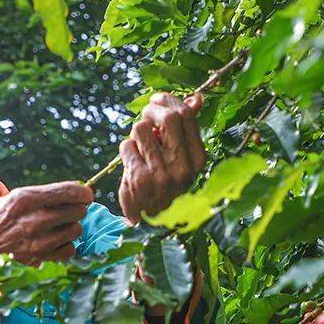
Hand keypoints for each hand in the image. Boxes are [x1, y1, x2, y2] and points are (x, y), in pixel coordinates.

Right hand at [0, 181, 92, 271]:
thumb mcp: (17, 198)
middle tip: (65, 212)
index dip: (84, 193)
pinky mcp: (41, 259)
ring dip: (70, 227)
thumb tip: (80, 193)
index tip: (86, 195)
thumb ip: (46, 195)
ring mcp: (38, 241)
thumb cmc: (1, 218)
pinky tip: (53, 241)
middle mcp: (34, 219)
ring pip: (76, 230)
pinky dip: (65, 245)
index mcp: (27, 198)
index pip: (71, 192)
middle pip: (79, 211)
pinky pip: (70, 249)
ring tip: (55, 227)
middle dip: (76, 209)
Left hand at [118, 92, 205, 221]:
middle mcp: (183, 167)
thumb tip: (197, 98)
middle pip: (167, 117)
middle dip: (151, 110)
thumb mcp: (183, 159)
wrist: (152, 225)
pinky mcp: (139, 179)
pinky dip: (126, 149)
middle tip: (146, 116)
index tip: (158, 101)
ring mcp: (161, 174)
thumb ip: (186, 129)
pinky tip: (133, 162)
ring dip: (136, 132)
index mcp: (197, 159)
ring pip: (142, 129)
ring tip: (140, 146)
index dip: (169, 101)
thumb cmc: (167, 185)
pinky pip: (127, 146)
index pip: (186, 116)